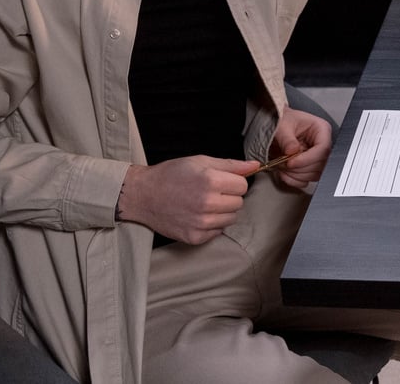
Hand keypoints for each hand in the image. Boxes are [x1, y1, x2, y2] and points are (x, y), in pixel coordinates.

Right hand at [117, 156, 256, 244]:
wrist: (143, 195)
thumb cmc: (172, 174)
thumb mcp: (201, 161)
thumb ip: (231, 165)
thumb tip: (255, 166)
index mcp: (210, 181)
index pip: (243, 185)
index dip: (234, 181)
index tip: (221, 181)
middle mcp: (207, 204)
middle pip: (239, 203)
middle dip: (229, 196)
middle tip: (211, 192)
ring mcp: (201, 223)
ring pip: (231, 219)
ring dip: (223, 211)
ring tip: (204, 203)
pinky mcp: (194, 237)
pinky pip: (218, 232)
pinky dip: (212, 224)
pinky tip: (197, 215)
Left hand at [265, 105, 332, 188]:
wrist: (276, 124)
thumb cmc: (282, 120)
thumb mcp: (282, 126)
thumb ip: (287, 139)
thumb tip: (292, 151)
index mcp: (321, 129)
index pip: (323, 148)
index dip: (308, 158)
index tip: (291, 162)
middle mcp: (322, 144)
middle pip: (321, 164)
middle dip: (300, 168)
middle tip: (284, 164)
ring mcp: (316, 157)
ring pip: (315, 174)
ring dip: (297, 175)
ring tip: (283, 167)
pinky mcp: (309, 167)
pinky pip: (307, 180)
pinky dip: (294, 180)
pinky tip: (285, 173)